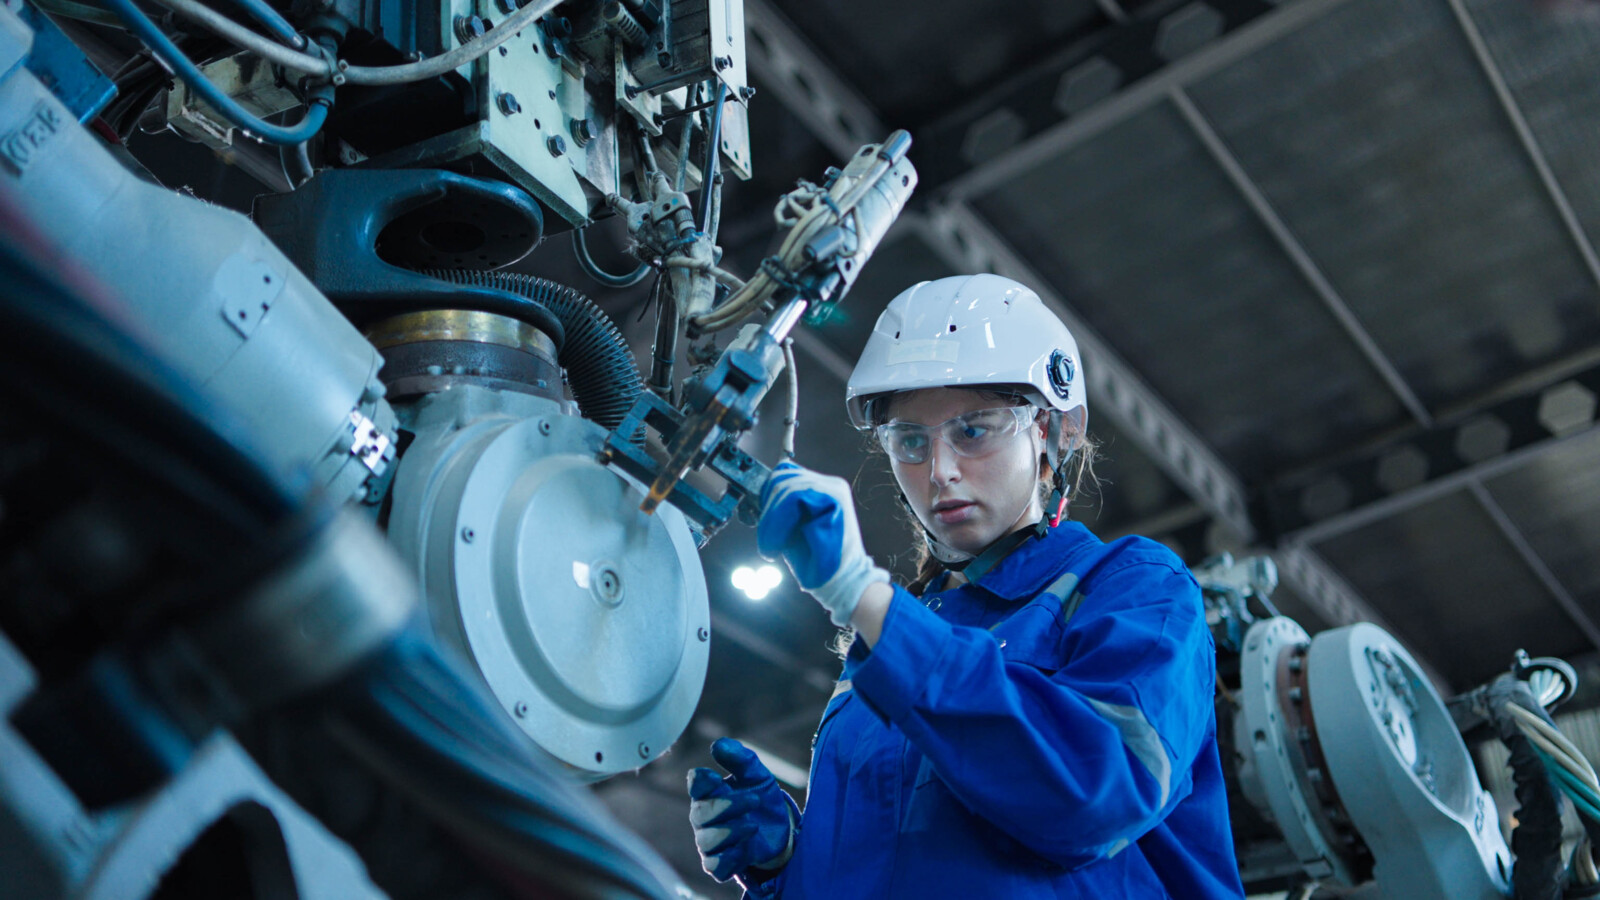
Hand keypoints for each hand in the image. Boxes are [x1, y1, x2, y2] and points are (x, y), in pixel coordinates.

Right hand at [687, 738, 798, 883]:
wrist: (778, 829)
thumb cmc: (759, 797)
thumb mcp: (756, 775)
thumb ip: (740, 758)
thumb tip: (718, 745)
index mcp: (709, 791)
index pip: (695, 784)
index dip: (703, 781)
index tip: (717, 777)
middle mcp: (703, 817)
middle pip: (701, 813)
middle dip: (726, 806)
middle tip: (754, 799)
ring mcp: (709, 841)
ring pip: (707, 841)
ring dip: (731, 832)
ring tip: (753, 825)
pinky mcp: (720, 863)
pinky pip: (715, 866)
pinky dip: (729, 859)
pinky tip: (745, 849)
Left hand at [757, 462, 888, 625]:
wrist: (839, 582)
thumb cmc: (815, 559)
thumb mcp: (792, 526)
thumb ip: (782, 506)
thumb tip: (762, 490)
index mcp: (822, 488)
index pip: (785, 473)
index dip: (766, 495)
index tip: (762, 522)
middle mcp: (830, 484)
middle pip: (782, 478)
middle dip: (767, 512)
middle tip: (767, 541)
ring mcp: (834, 489)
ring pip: (786, 488)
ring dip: (771, 521)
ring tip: (772, 547)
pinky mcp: (835, 498)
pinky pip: (794, 497)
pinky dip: (778, 523)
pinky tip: (778, 545)